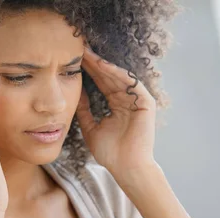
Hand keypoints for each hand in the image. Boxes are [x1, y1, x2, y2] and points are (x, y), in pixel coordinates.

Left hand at [76, 46, 156, 175]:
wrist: (126, 168)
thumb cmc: (110, 153)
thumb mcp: (90, 128)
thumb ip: (84, 110)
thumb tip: (75, 93)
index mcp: (116, 105)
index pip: (101, 83)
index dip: (89, 71)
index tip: (73, 60)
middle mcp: (127, 100)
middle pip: (109, 77)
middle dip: (94, 63)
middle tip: (79, 48)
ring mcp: (137, 100)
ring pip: (118, 77)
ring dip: (103, 65)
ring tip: (87, 53)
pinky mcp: (145, 103)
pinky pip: (130, 84)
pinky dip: (117, 74)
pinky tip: (103, 65)